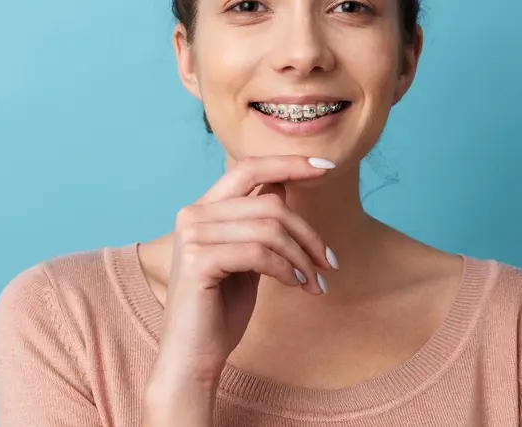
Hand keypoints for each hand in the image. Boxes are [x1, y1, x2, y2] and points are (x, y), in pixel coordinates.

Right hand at [150, 155, 338, 386]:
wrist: (193, 357)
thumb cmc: (220, 310)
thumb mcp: (246, 257)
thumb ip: (257, 222)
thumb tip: (282, 186)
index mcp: (202, 208)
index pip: (249, 168)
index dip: (289, 163)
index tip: (326, 167)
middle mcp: (192, 215)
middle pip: (270, 204)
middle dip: (308, 233)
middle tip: (329, 263)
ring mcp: (192, 236)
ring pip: (269, 229)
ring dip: (302, 257)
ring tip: (313, 281)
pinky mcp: (198, 261)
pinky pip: (259, 253)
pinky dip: (286, 269)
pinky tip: (295, 285)